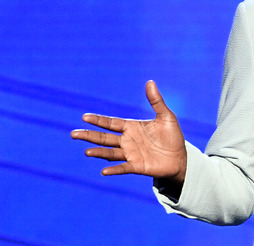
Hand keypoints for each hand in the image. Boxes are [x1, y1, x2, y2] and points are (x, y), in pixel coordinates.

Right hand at [71, 80, 187, 182]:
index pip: (111, 122)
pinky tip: (104, 171)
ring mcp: (131, 154)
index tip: (84, 117)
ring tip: (87, 151)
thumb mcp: (166, 116)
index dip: (98, 120)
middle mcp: (127, 140)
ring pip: (110, 152)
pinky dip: (114, 169)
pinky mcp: (137, 166)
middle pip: (104, 137)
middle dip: (90, 135)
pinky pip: (123, 168)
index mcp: (132, 127)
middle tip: (73, 134)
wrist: (180, 157)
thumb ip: (156, 101)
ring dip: (99, 152)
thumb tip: (150, 82)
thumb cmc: (172, 136)